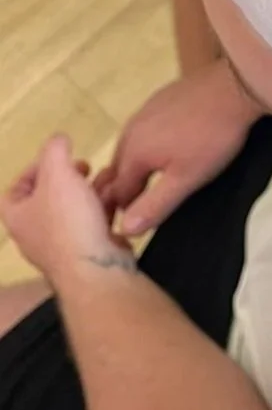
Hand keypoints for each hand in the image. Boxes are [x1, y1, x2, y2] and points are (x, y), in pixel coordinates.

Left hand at [1, 136, 130, 285]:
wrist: (95, 269)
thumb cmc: (69, 221)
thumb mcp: (58, 173)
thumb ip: (55, 150)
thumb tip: (58, 140)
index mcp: (17, 216)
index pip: (14, 189)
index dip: (33, 169)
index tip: (57, 158)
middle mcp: (33, 234)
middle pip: (46, 199)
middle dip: (68, 178)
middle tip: (84, 168)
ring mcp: (59, 248)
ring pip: (72, 211)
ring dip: (90, 191)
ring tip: (108, 179)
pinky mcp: (85, 255)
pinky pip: (91, 226)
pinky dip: (104, 210)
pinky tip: (119, 200)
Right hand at [95, 59, 263, 236]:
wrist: (235, 87)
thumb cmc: (213, 138)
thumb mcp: (187, 178)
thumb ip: (155, 205)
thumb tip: (124, 229)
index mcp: (133, 153)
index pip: (116, 192)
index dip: (123, 212)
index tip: (132, 226)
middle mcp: (130, 131)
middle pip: (118, 169)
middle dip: (125, 190)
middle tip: (141, 207)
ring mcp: (143, 112)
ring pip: (129, 148)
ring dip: (135, 167)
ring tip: (151, 183)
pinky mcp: (159, 100)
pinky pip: (143, 129)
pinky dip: (146, 145)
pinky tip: (165, 149)